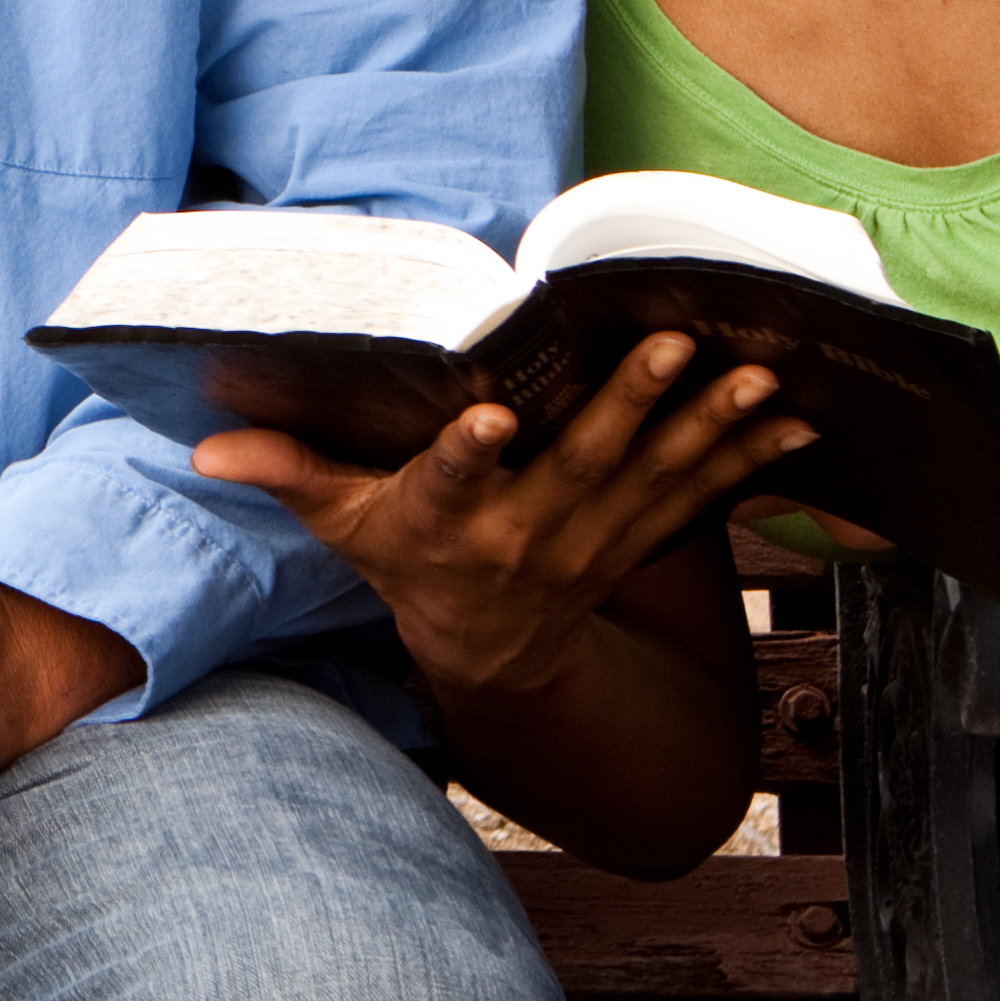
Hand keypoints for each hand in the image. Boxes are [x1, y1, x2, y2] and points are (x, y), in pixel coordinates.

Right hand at [193, 334, 813, 699]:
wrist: (489, 653)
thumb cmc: (404, 564)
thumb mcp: (338, 523)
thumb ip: (285, 472)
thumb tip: (202, 444)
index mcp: (441, 524)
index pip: (448, 487)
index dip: (466, 457)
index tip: (486, 417)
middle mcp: (521, 537)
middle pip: (580, 469)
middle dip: (629, 406)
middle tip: (671, 348)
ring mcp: (589, 544)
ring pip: (655, 481)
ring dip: (709, 428)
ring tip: (755, 376)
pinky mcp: (637, 543)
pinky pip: (700, 501)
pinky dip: (751, 463)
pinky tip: (796, 422)